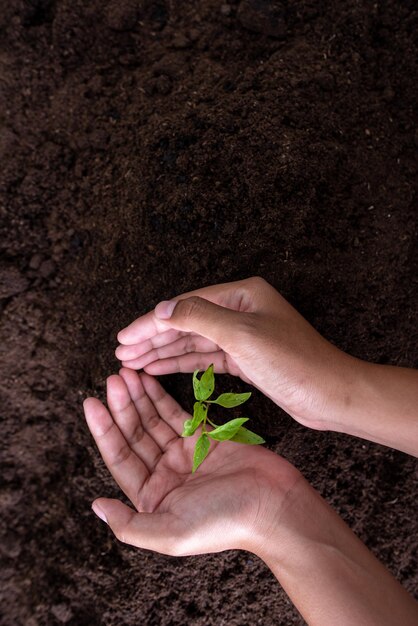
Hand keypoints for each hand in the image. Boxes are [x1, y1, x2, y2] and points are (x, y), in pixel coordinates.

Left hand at [83, 368, 299, 555]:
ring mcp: (185, 454)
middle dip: (121, 406)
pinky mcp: (205, 437)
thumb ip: (130, 524)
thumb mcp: (171, 533)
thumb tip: (96, 505)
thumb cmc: (224, 522)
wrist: (274, 506)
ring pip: (153, 420)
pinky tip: (148, 380)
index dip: (103, 430)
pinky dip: (161, 397)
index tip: (91, 403)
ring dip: (138, 397)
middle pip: (134, 434)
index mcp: (153, 497)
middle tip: (112, 379)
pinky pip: (177, 414)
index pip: (120, 458)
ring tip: (125, 374)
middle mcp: (165, 474)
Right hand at [116, 277, 356, 429]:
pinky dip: (182, 363)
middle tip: (121, 352)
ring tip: (132, 362)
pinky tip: (160, 368)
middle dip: (152, 338)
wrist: (330, 393)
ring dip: (162, 351)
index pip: (184, 306)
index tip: (123, 337)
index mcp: (241, 295)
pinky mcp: (244, 358)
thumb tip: (162, 309)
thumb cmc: (294, 361)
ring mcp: (242, 334)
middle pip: (185, 321)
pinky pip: (205, 357)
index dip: (151, 322)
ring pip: (193, 341)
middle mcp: (240, 310)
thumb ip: (199, 317)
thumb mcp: (243, 335)